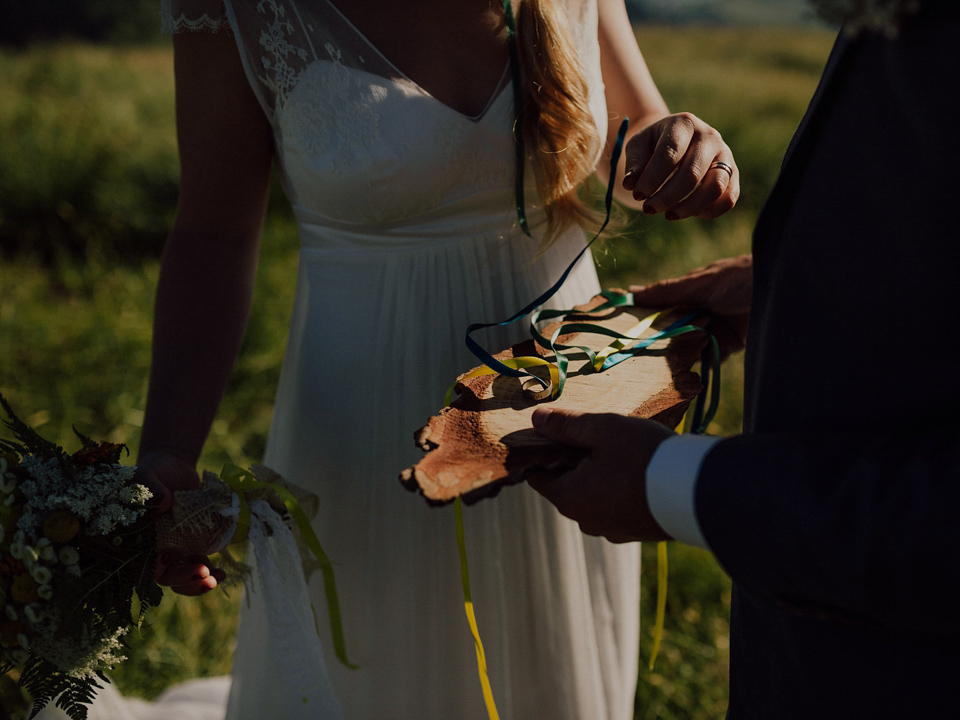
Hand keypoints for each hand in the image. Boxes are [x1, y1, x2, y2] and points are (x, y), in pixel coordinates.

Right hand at [137, 450, 225, 595]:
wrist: (174, 468)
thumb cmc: (155, 470)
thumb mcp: (148, 473)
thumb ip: (150, 486)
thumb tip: (162, 503)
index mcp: (137, 537)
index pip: (141, 561)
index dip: (154, 565)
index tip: (168, 557)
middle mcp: (155, 549)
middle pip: (165, 576)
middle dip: (184, 578)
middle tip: (202, 572)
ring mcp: (175, 550)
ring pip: (183, 578)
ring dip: (198, 583)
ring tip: (215, 580)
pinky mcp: (194, 546)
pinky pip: (200, 567)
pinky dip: (210, 574)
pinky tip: (223, 573)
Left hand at [527, 407, 674, 542]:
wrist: (699, 492)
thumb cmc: (645, 457)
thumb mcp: (603, 430)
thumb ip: (567, 425)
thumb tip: (536, 419)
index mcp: (569, 499)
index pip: (538, 476)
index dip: (543, 452)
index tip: (556, 432)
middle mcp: (586, 520)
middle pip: (567, 485)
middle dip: (575, 460)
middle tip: (595, 434)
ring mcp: (613, 530)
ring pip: (594, 495)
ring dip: (601, 474)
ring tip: (621, 449)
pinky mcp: (637, 531)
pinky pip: (618, 505)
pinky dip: (621, 488)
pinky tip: (638, 469)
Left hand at [622, 112, 738, 219]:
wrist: (675, 143)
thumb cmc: (652, 145)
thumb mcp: (637, 147)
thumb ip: (634, 164)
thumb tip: (631, 184)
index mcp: (684, 123)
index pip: (670, 153)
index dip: (651, 178)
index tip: (636, 194)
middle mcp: (709, 136)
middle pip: (692, 173)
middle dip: (667, 197)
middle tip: (648, 209)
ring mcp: (725, 155)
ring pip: (716, 187)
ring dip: (689, 208)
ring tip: (668, 215)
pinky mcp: (733, 174)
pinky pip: (729, 198)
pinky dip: (708, 211)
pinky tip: (686, 213)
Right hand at [629, 254, 752, 359]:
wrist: (784, 292)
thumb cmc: (737, 278)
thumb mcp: (699, 284)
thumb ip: (666, 292)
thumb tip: (630, 293)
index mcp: (687, 295)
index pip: (659, 310)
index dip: (643, 322)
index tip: (626, 335)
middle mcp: (697, 312)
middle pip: (672, 331)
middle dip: (663, 341)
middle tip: (647, 353)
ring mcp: (712, 329)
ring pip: (689, 346)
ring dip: (683, 352)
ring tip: (673, 359)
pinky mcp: (728, 345)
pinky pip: (710, 358)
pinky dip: (703, 362)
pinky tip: (694, 366)